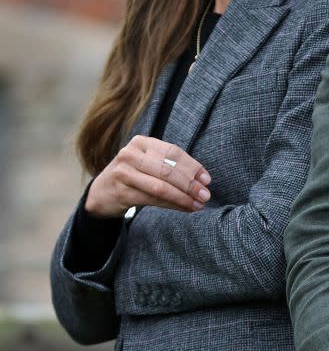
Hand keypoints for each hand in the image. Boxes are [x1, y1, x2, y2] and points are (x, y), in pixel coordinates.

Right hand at [85, 136, 211, 217]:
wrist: (100, 193)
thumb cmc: (133, 176)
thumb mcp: (148, 163)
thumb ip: (170, 166)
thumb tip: (202, 179)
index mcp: (142, 142)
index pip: (173, 152)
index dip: (193, 166)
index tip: (207, 180)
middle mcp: (131, 154)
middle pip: (168, 170)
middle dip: (190, 184)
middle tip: (205, 195)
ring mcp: (124, 172)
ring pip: (161, 186)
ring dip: (183, 197)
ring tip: (198, 204)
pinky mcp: (121, 191)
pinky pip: (152, 199)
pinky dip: (172, 204)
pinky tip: (184, 208)